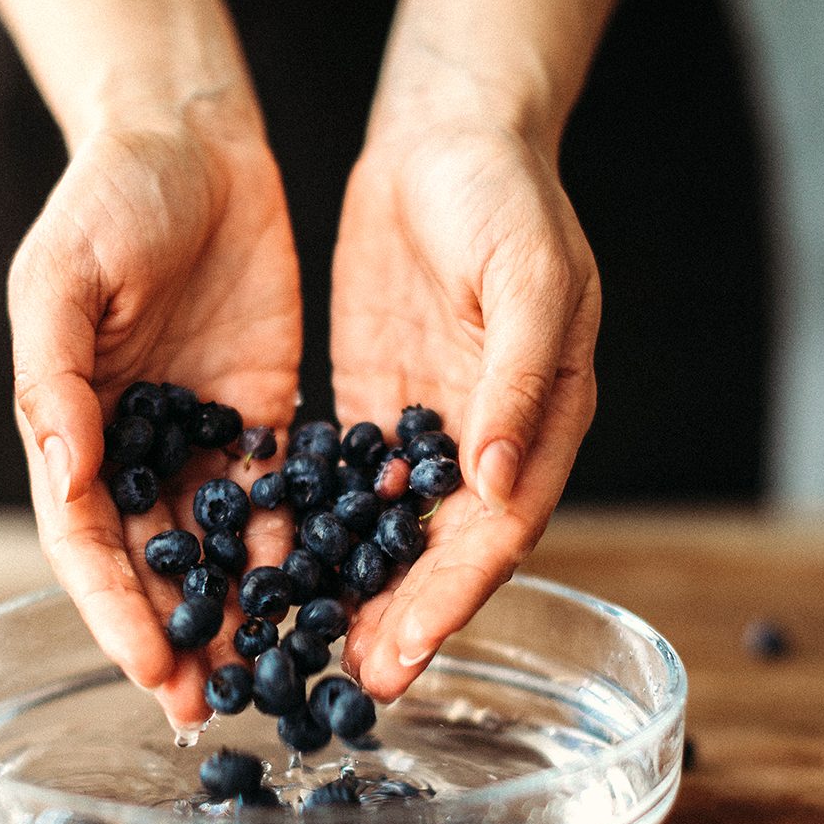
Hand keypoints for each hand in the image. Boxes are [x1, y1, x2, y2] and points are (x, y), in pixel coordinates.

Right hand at [10, 111, 300, 728]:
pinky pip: (279, 500)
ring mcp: (201, 443)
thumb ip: (54, 381)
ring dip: (238, 614)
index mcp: (72, 430)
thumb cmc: (108, 198)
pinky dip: (294, 550)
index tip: (152, 669)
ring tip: (266, 674)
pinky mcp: (263, 423)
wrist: (193, 142)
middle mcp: (135, 454)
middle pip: (153, 567)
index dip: (114, 612)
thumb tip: (63, 480)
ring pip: (219, 550)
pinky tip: (316, 599)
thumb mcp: (58, 278)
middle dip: (177, 638)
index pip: (86, 544)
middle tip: (209, 707)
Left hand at [331, 126, 599, 699]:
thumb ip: (520, 381)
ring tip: (309, 650)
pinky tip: (282, 574)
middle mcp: (485, 447)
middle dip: (399, 621)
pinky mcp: (376, 416)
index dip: (451, 599)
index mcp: (541, 424)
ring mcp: (427, 437)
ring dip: (357, 596)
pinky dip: (321, 535)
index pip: (496, 534)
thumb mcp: (529, 274)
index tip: (405, 653)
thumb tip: (494, 481)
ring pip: (391, 537)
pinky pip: (346, 490)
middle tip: (347, 682)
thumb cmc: (504, 195)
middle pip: (442, 555)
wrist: (443, 141)